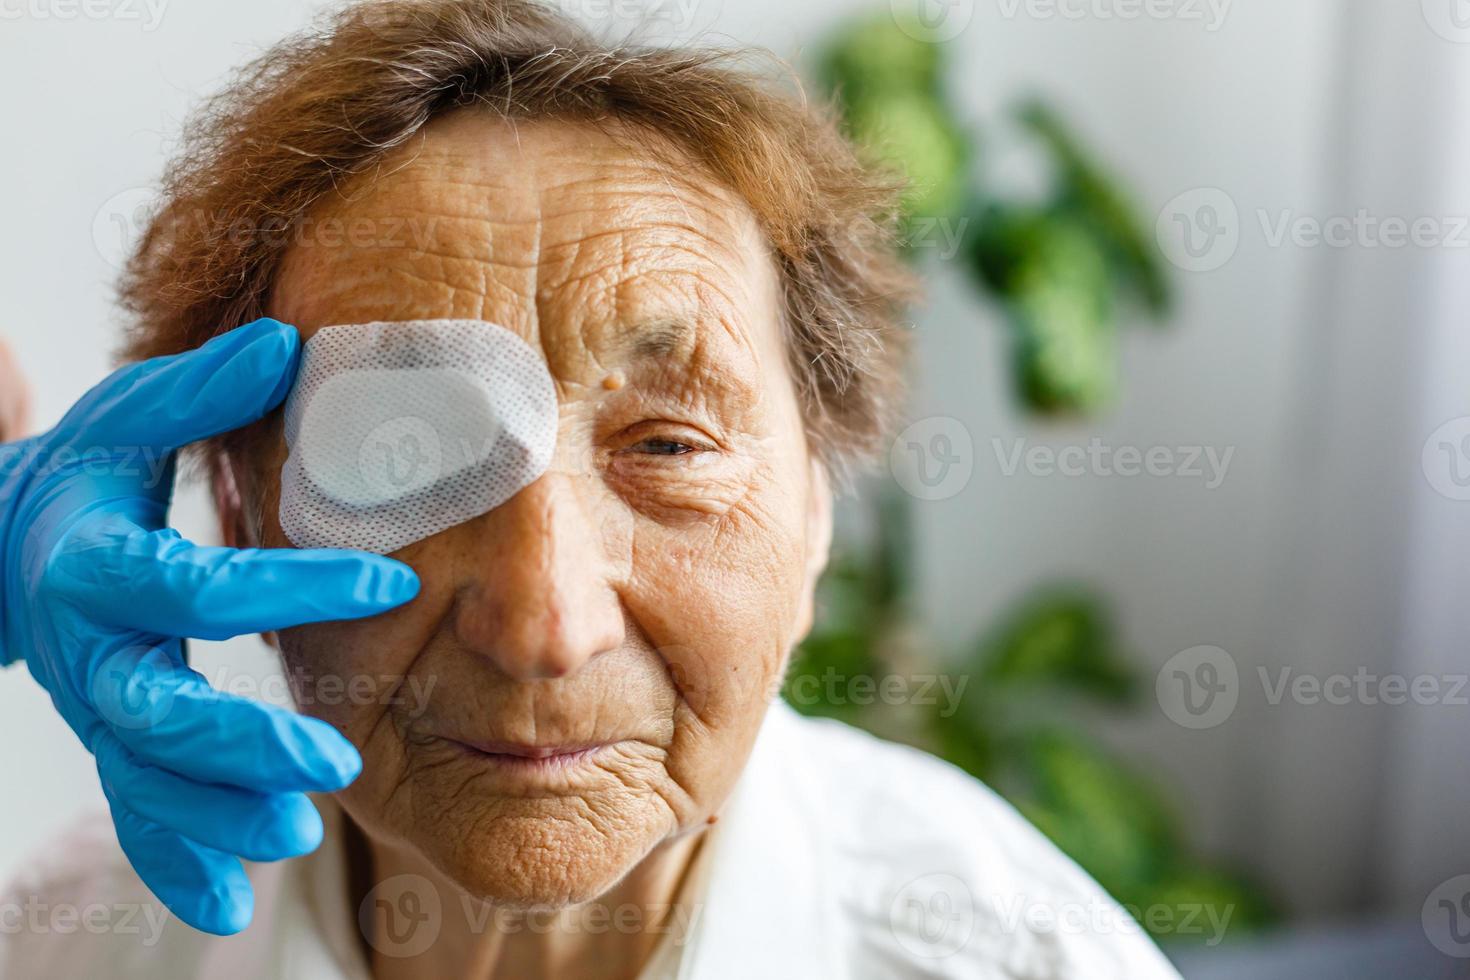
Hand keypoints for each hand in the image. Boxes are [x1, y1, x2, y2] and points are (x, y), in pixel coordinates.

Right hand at [0, 318, 418, 933]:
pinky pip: (134, 810)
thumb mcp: (128, 418)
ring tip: (298, 836)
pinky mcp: (107, 740)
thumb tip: (287, 341)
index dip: (288, 587)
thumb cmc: (88, 473)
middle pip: (155, 710)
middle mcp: (89, 649)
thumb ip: (200, 390)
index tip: (393, 583)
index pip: (195, 584)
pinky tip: (231, 905)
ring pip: (145, 777)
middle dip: (240, 744)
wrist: (4, 543)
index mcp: (98, 563)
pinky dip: (175, 859)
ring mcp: (94, 706)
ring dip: (216, 816)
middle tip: (335, 765)